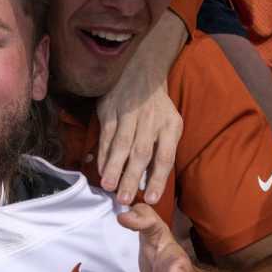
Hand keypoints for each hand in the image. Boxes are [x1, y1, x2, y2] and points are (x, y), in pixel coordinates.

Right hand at [93, 20, 182, 206]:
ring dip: (114, 167)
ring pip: (121, 144)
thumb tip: (150, 183)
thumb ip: (162, 151)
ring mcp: (129, 114)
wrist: (141, 71)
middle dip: (131, 176)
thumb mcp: (170, 125)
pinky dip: (103, 154)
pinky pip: (106, 135)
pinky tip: (100, 169)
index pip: (165, 156)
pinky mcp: (111, 110)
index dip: (157, 178)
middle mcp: (151, 120)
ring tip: (108, 187)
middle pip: (141, 152)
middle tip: (123, 198)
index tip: (150, 199)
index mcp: (170, 125)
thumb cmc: (158, 108)